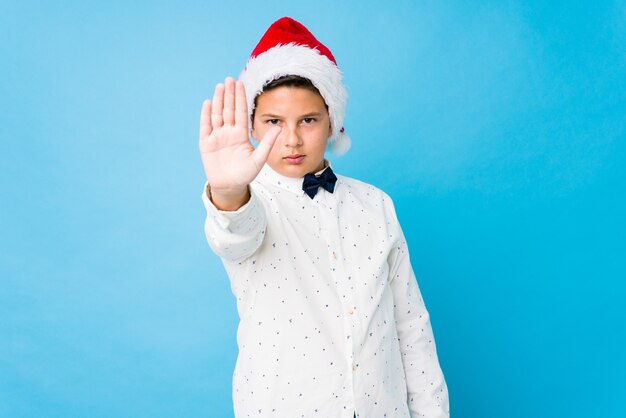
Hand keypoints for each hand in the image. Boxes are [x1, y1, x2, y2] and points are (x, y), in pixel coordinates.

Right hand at [199, 77, 280, 194]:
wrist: (230, 186)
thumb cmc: (245, 174)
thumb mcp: (259, 159)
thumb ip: (267, 143)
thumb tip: (280, 128)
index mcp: (241, 134)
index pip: (240, 112)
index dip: (240, 98)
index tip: (241, 84)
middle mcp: (228, 132)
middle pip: (228, 109)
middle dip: (229, 94)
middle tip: (230, 79)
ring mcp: (216, 136)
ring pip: (217, 114)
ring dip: (218, 100)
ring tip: (220, 86)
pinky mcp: (206, 143)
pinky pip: (205, 126)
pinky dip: (206, 114)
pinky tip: (208, 102)